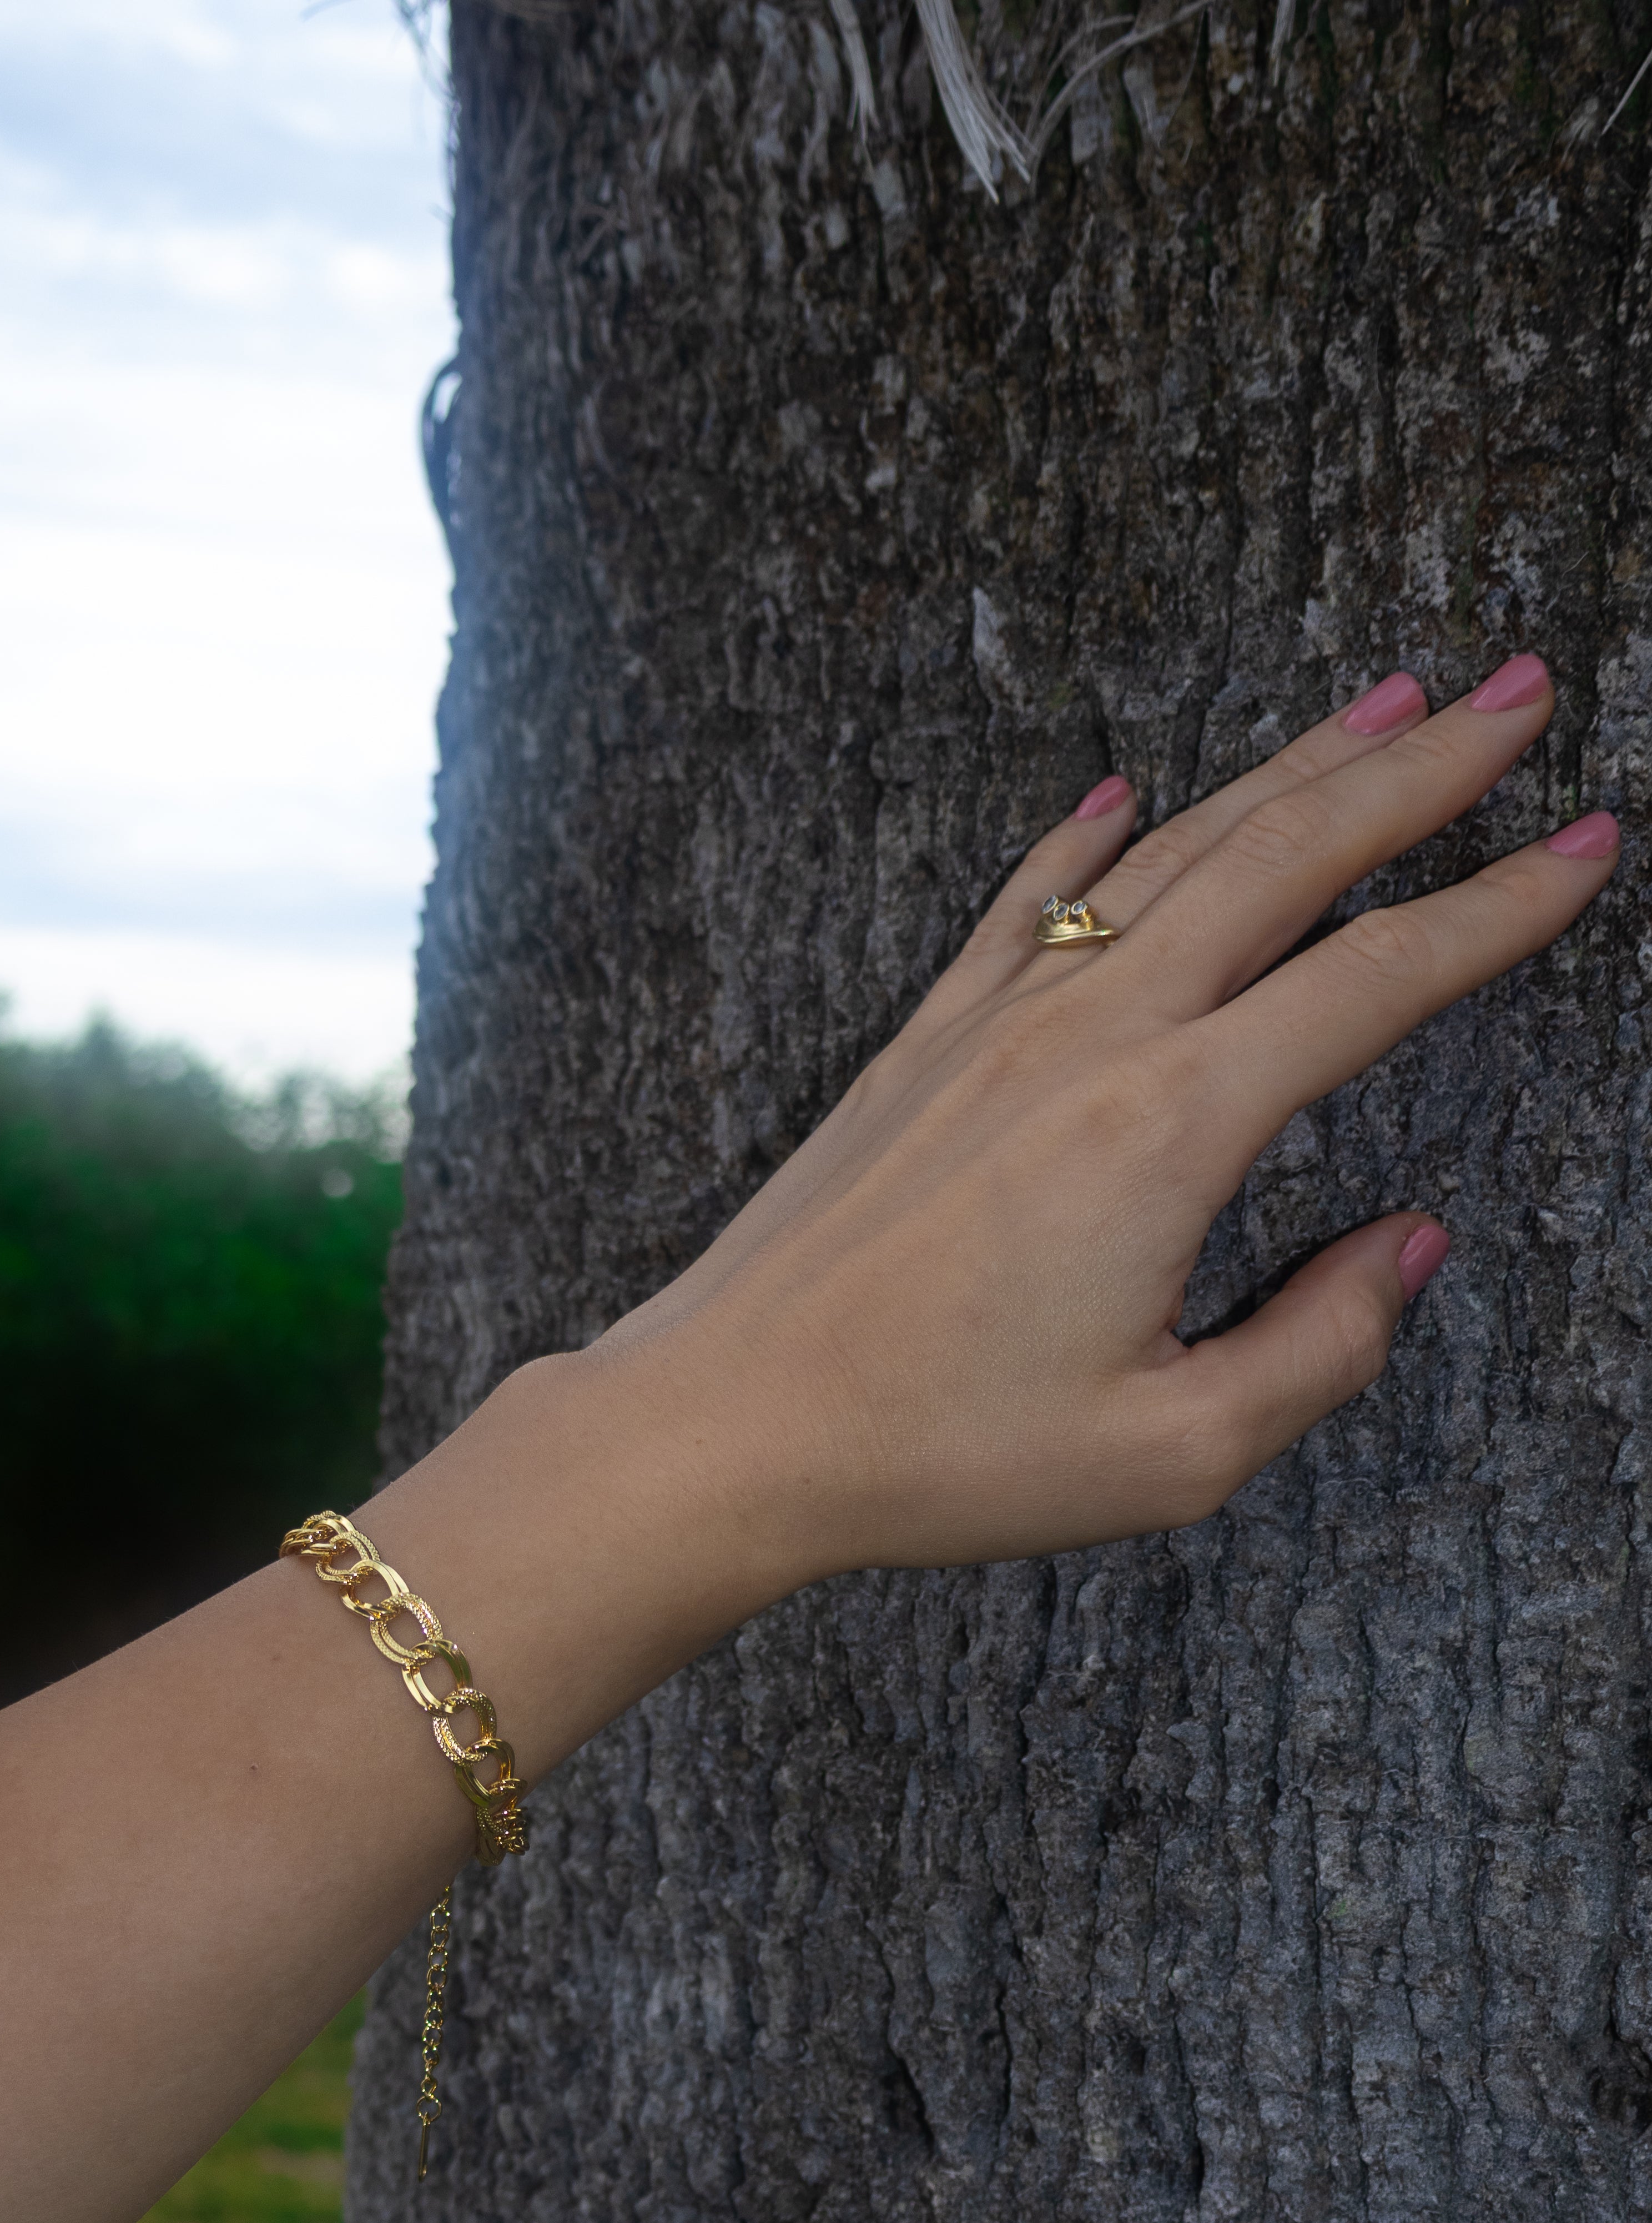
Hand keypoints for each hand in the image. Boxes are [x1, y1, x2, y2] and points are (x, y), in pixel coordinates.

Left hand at [605, 651, 1615, 1578]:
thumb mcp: (1167, 1455)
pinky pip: (1029, 904)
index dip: (1499, 908)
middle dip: (1421, 769)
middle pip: (1288, 858)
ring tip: (1386, 703)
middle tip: (1521, 695)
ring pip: (1172, 852)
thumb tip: (1403, 1248)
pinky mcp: (922, 1043)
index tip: (1589, 844)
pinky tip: (1124, 790)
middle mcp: (1093, 1039)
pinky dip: (1090, 835)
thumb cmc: (939, 1453)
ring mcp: (998, 1023)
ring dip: (1289, 771)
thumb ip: (1315, 1351)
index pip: (1378, 980)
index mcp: (1172, 1128)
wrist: (727, 1422)